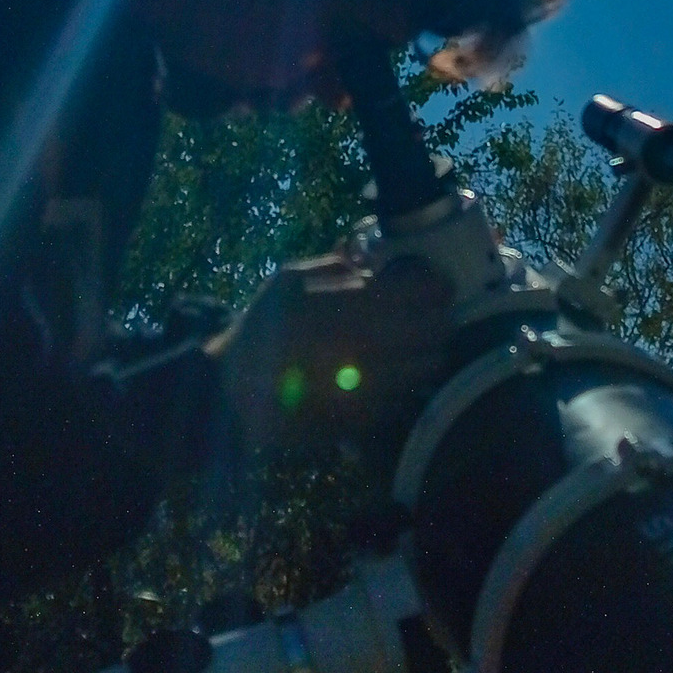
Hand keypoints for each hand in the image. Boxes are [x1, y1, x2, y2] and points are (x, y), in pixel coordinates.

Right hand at [207, 250, 455, 455]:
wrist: (233, 390)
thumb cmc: (263, 327)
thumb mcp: (289, 279)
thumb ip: (336, 264)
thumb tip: (378, 253)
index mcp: (345, 306)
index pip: (418, 292)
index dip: (435, 286)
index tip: (438, 284)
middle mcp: (363, 347)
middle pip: (433, 330)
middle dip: (438, 320)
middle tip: (434, 314)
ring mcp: (366, 387)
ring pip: (427, 366)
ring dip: (429, 352)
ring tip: (416, 345)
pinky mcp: (365, 418)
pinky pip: (406, 394)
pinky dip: (406, 382)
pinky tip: (390, 373)